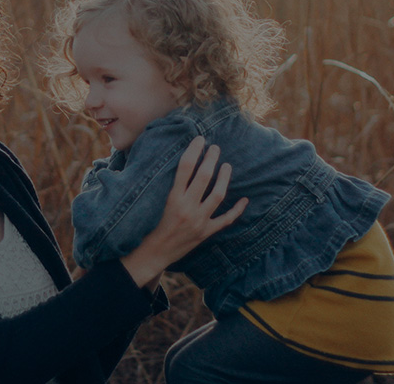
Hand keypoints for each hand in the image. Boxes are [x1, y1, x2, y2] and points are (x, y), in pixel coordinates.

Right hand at [120, 136, 247, 289]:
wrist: (153, 254)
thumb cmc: (149, 225)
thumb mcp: (154, 202)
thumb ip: (165, 184)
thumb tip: (178, 163)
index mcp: (172, 198)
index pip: (185, 167)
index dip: (194, 150)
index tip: (199, 139)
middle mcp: (187, 208)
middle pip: (204, 177)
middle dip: (211, 159)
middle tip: (215, 148)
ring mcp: (199, 221)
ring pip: (218, 195)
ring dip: (224, 177)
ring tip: (227, 166)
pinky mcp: (206, 232)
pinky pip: (226, 220)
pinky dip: (237, 210)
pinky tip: (244, 200)